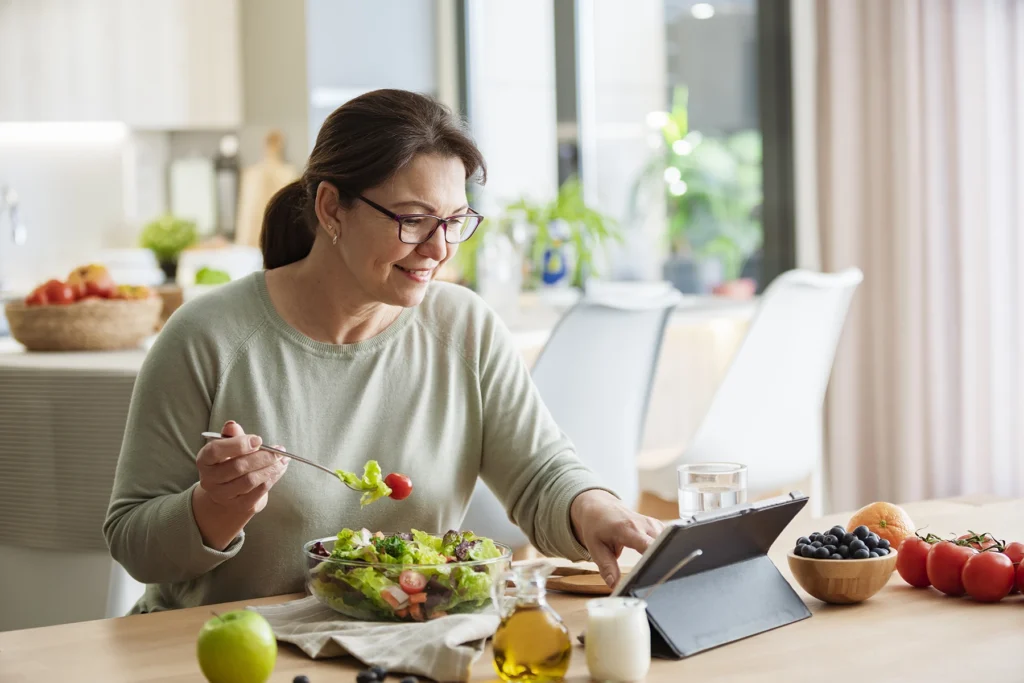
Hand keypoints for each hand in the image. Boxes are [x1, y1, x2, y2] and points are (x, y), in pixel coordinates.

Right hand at [191, 421, 288, 548]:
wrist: (228, 492)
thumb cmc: (230, 462)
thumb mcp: (229, 447)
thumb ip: (232, 436)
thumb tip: (232, 425)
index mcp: (204, 460)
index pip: (216, 450)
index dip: (238, 444)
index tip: (258, 440)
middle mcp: (209, 479)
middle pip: (238, 467)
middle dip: (263, 456)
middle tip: (279, 449)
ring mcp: (223, 495)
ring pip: (250, 480)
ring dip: (271, 468)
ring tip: (283, 459)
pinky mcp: (239, 505)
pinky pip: (259, 491)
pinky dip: (273, 478)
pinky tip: (280, 469)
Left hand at [570, 489, 664, 587]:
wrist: (599, 506)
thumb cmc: (596, 526)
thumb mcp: (595, 548)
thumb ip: (607, 568)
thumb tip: (614, 586)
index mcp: (627, 529)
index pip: (649, 545)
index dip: (656, 558)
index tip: (659, 571)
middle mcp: (644, 524)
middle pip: (664, 544)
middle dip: (664, 561)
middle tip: (659, 578)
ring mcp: (653, 524)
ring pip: (668, 543)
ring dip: (665, 556)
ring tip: (658, 570)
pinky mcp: (657, 526)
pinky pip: (667, 540)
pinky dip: (665, 550)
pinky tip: (659, 560)